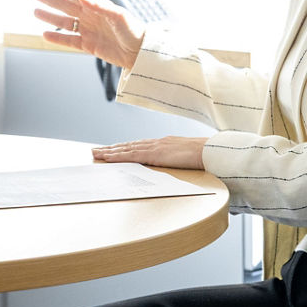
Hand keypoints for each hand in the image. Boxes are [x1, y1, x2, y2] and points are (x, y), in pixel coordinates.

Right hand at [31, 0, 145, 69]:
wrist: (141, 53)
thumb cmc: (135, 31)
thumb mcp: (118, 15)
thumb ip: (98, 5)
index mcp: (97, 6)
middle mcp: (90, 16)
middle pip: (65, 6)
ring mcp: (88, 30)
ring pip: (64, 22)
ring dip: (50, 17)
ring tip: (35, 11)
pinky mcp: (89, 46)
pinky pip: (69, 41)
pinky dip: (57, 38)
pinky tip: (45, 34)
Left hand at [92, 136, 206, 169]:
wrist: (211, 151)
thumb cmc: (203, 156)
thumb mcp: (186, 157)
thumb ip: (177, 159)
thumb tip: (175, 163)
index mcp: (163, 143)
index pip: (138, 145)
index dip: (124, 147)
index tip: (113, 149)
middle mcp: (156, 143)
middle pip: (128, 146)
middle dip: (111, 149)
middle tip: (95, 151)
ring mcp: (154, 147)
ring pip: (126, 149)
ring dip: (109, 152)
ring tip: (96, 154)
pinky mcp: (154, 154)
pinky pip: (131, 156)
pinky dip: (118, 156)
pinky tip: (108, 157)